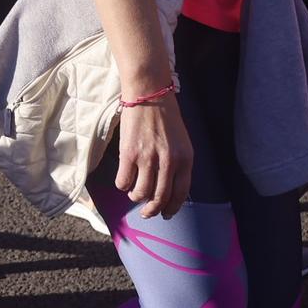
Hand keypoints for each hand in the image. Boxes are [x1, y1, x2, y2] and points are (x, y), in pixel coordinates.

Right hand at [115, 97, 192, 219]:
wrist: (149, 94)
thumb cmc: (165, 116)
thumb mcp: (181, 141)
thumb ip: (178, 163)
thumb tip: (168, 186)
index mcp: (185, 159)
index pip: (181, 193)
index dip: (172, 207)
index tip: (166, 213)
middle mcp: (169, 162)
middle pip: (160, 197)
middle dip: (152, 210)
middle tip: (147, 213)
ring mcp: (148, 158)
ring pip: (141, 192)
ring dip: (136, 197)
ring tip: (133, 194)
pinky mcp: (129, 154)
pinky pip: (124, 181)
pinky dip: (122, 185)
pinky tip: (123, 181)